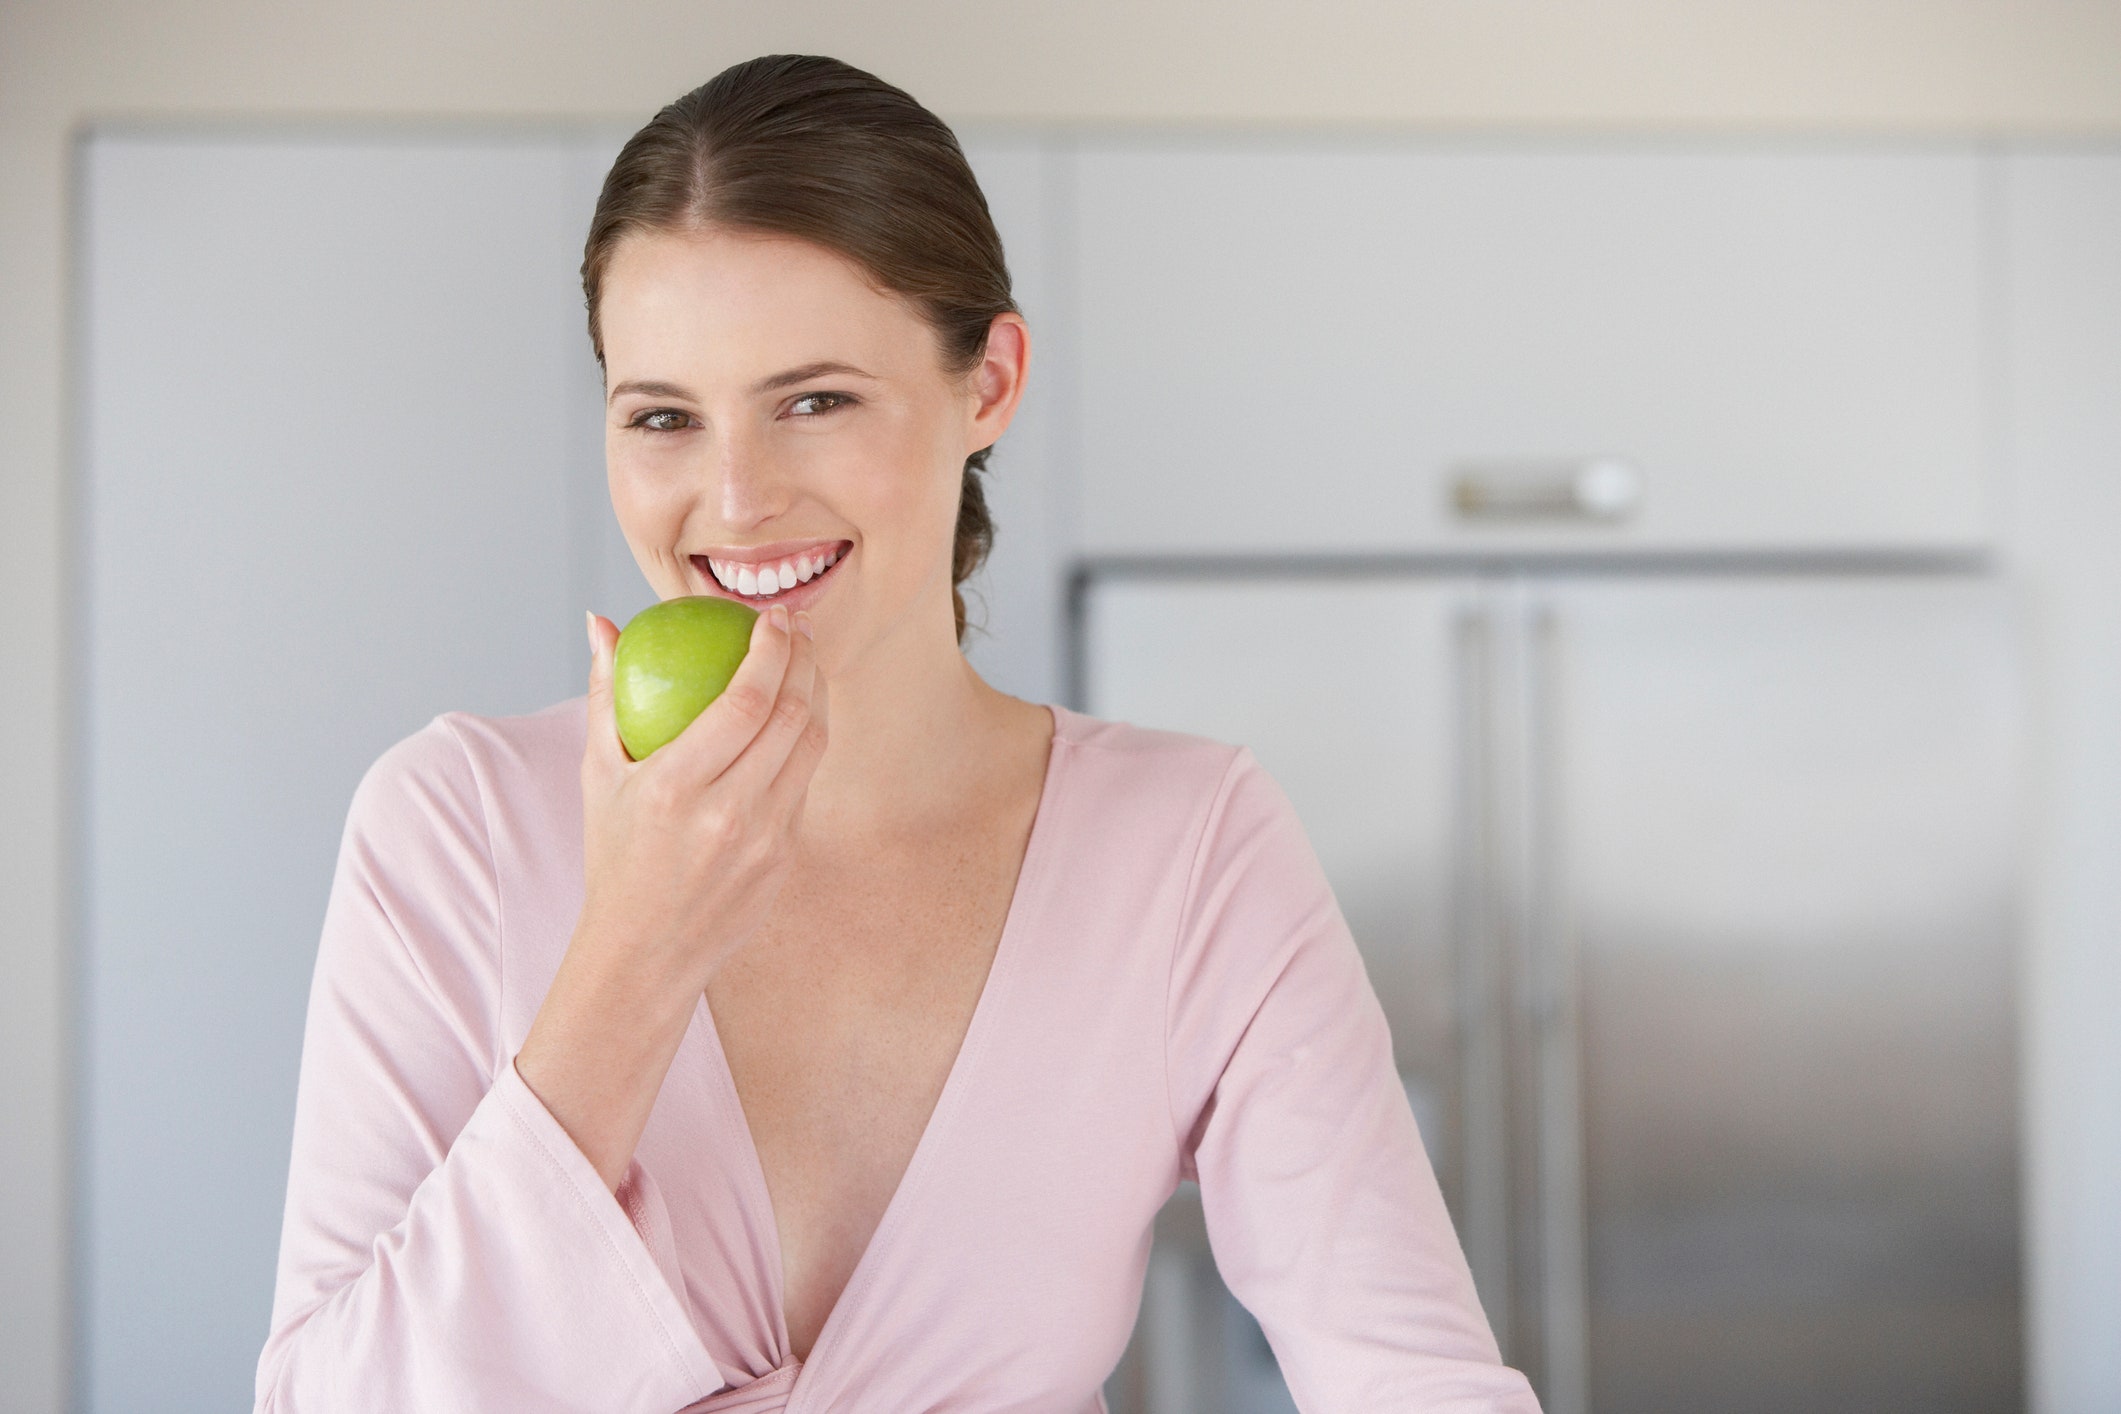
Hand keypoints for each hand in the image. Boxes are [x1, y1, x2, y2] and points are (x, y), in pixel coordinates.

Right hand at [515, 603, 827, 1190]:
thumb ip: (604, 694)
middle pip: (791, 716)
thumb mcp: (599, 776)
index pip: (744, 701)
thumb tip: (600, 623)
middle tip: (800, 629)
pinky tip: (800, 719)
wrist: (644, 953)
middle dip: (805, 661)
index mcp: (675, 787)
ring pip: (810, 747)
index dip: (772, 651)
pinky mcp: (785, 860)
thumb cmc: (615, 856)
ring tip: (806, 665)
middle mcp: (727, 813)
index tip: (775, 618)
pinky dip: (806, 743)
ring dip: (816, 696)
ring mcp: (763, 840)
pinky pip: (804, 784)